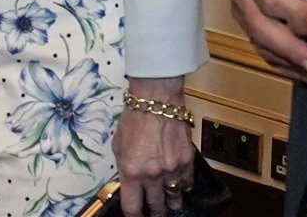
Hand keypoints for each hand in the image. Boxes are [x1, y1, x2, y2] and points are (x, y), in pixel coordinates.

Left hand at [112, 78, 195, 215]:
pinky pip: (187, 184)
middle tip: (154, 212)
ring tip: (169, 204)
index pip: (133, 207)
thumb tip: (129, 181)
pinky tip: (179, 185)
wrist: (156, 101)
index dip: (134, 215)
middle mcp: (152, 174)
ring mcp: (172, 170)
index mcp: (131, 170)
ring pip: (174, 199)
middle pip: (156, 207)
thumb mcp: (118, 145)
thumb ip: (125, 166)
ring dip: (171, 202)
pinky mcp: (187, 163)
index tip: (136, 216)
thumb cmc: (134, 118)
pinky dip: (183, 187)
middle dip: (154, 212)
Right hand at [229, 0, 306, 81]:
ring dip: (286, 60)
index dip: (299, 22)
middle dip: (290, 50)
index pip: (272, 1)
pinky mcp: (247, 19)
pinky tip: (302, 70)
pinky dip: (280, 60)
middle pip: (260, 27)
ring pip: (259, 40)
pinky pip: (260, 44)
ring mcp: (241, 8)